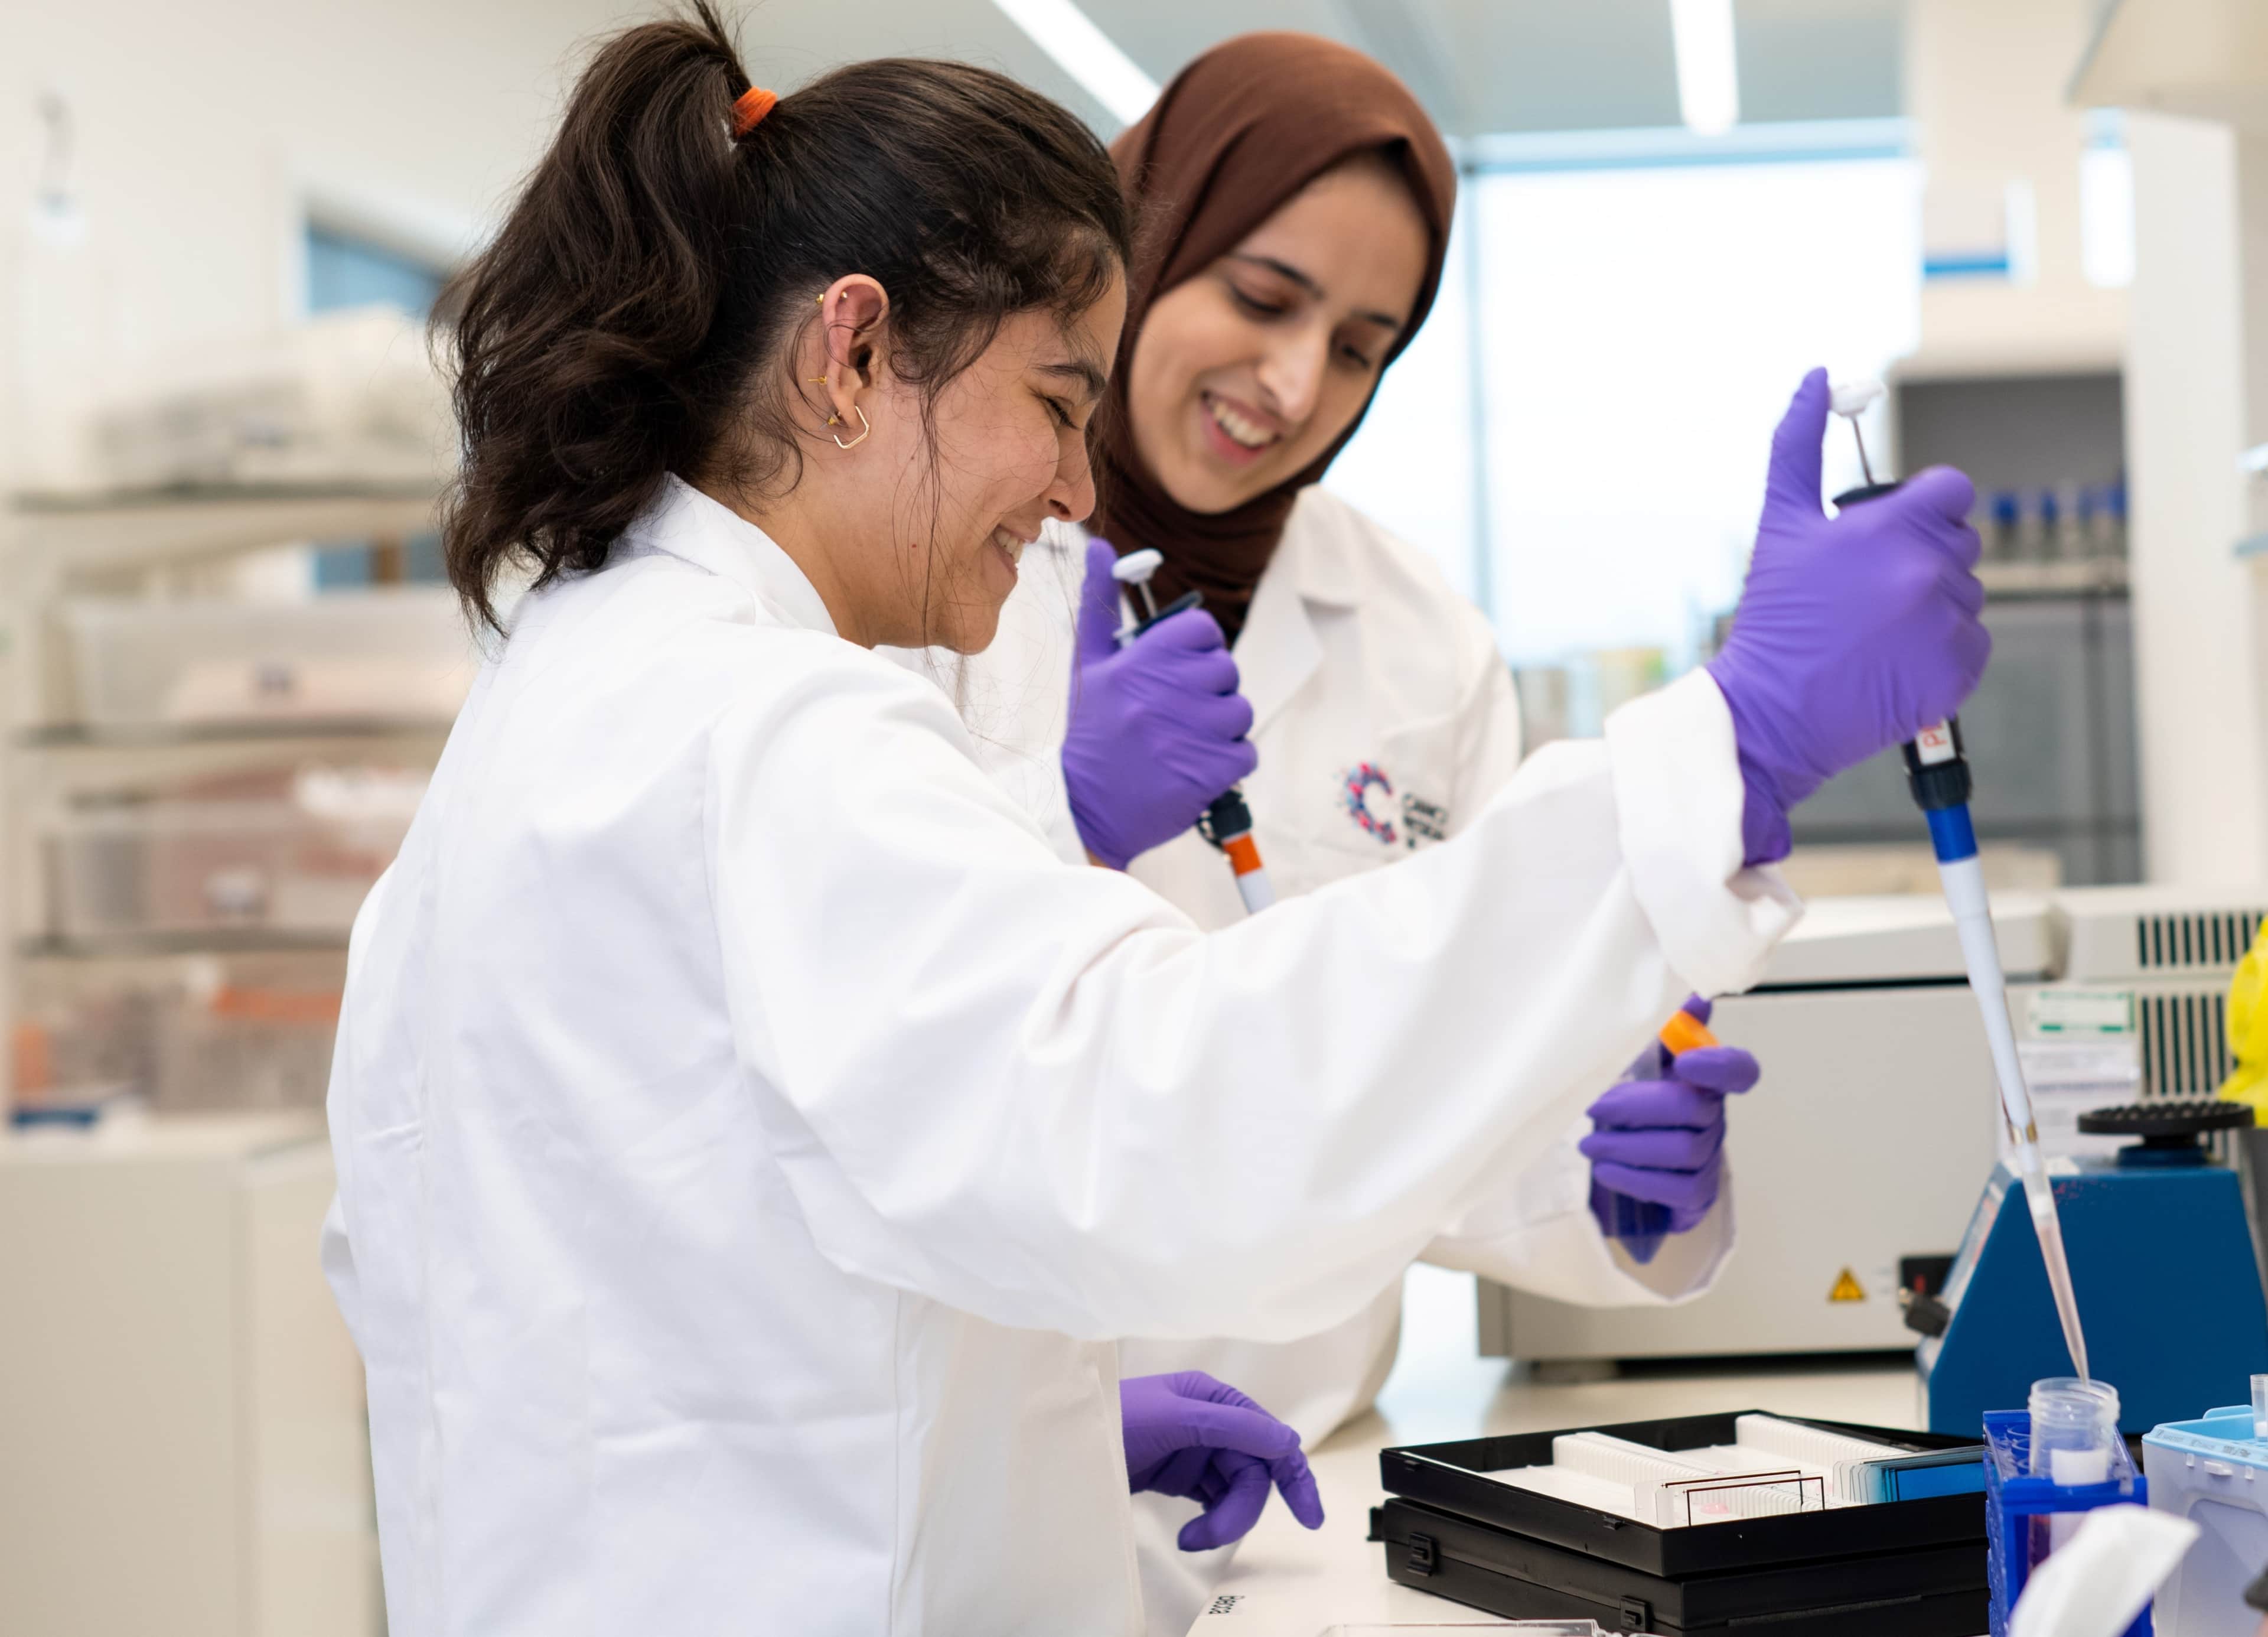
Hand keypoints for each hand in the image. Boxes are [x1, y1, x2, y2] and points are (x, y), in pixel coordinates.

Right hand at [1065, 538, 1257, 869]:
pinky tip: (1193, 767)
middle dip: (1209, 692)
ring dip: (1221, 729)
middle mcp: (1168, 690)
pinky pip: (1245, 753)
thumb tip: (1102, 546)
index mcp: (1142, 660)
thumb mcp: (1088, 664)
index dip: (1197, 650)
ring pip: (1240, 711)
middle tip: (1177, 714)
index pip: (1203, 629)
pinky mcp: (1210, 771)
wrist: (1084, 809)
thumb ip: (1100, 603)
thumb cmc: (1092, 733)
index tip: (1178, 673)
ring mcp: (1192, 731)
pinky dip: (1228, 763)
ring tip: (1183, 743)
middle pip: (1226, 670)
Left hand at [1121, 1370, 1325, 1551]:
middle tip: (1213, 1537)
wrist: (1060, 1447)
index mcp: (1212, 1397)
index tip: (1311, 1517)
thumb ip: (1233, 1426)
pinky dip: (1209, 1522)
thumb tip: (1287, 1439)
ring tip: (1192, 1540)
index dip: (1294, 1474)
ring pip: (1235, 1490)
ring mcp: (1194, 1450)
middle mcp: (1209, 1421)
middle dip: (1241, 1507)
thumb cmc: (1112, 1418)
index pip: (1268, 1436)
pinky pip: (1213, 1501)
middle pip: (1253, 1470)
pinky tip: (1191, 1535)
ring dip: (1222, 1519)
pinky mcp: (1178, 1476)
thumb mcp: (1174, 1418)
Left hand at [1582, 996, 1757, 1235]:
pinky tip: (1605, 1171)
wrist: (1629, 1156)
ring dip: (1629, 1146)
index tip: (1685, 1060)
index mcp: (1705, 1079)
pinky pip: (1678, 1190)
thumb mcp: (1642, 1060)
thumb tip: (1693, 998)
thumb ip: (1664, 1030)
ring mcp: (1710, 1157)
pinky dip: (1637, 1180)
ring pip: (1683, 1151)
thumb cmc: (1637, 1101)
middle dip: (1638, 1108)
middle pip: (1694, 1109)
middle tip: (1592, 1107)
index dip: (1719, 1065)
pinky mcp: (1698, 1193)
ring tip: (1588, 1143)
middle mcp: (1715, 1116)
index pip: (1739, 1069)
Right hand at [1706, 369, 1989, 863]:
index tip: (1892, 533)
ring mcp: (1945, 626)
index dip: (1925, 506)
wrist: (1769, 714)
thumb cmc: (1774, 618)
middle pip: (1962, 542)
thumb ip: (1798, 446)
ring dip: (1931, 607)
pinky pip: (1972, 644)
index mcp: (1891, 529)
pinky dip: (1940, 652)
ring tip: (1876, 632)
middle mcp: (1927, 574)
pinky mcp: (1957, 673)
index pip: (1953, 490)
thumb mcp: (1780, 526)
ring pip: (1968, 595)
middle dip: (1923, 558)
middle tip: (1868, 593)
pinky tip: (1894, 662)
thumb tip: (1817, 376)